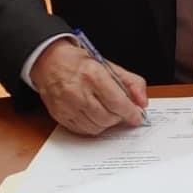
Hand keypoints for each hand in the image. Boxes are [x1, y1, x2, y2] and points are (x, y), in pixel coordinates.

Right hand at [30, 38, 148, 135]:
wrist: (50, 62)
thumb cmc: (81, 64)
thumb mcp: (110, 66)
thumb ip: (132, 83)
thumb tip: (143, 102)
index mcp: (93, 75)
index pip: (117, 102)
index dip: (130, 113)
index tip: (137, 117)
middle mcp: (78, 91)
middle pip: (107, 117)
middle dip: (118, 118)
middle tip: (120, 112)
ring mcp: (66, 105)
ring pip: (95, 127)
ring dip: (106, 124)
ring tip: (107, 112)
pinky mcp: (59, 115)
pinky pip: (82, 130)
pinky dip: (92, 126)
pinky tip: (94, 116)